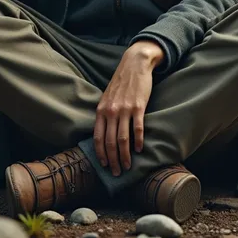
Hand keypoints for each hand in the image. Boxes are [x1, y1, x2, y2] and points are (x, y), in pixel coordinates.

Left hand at [94, 41, 163, 176]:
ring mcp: (124, 109)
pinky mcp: (138, 106)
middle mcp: (111, 111)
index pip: (97, 138)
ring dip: (125, 156)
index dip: (100, 154)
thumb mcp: (107, 97)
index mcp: (101, 110)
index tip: (104, 165)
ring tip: (127, 166)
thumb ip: (104, 114)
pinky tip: (140, 150)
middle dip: (112, 160)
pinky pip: (138, 128)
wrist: (134, 64)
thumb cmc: (121, 82)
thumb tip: (104, 134)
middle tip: (117, 173)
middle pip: (110, 142)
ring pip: (123, 139)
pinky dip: (138, 142)